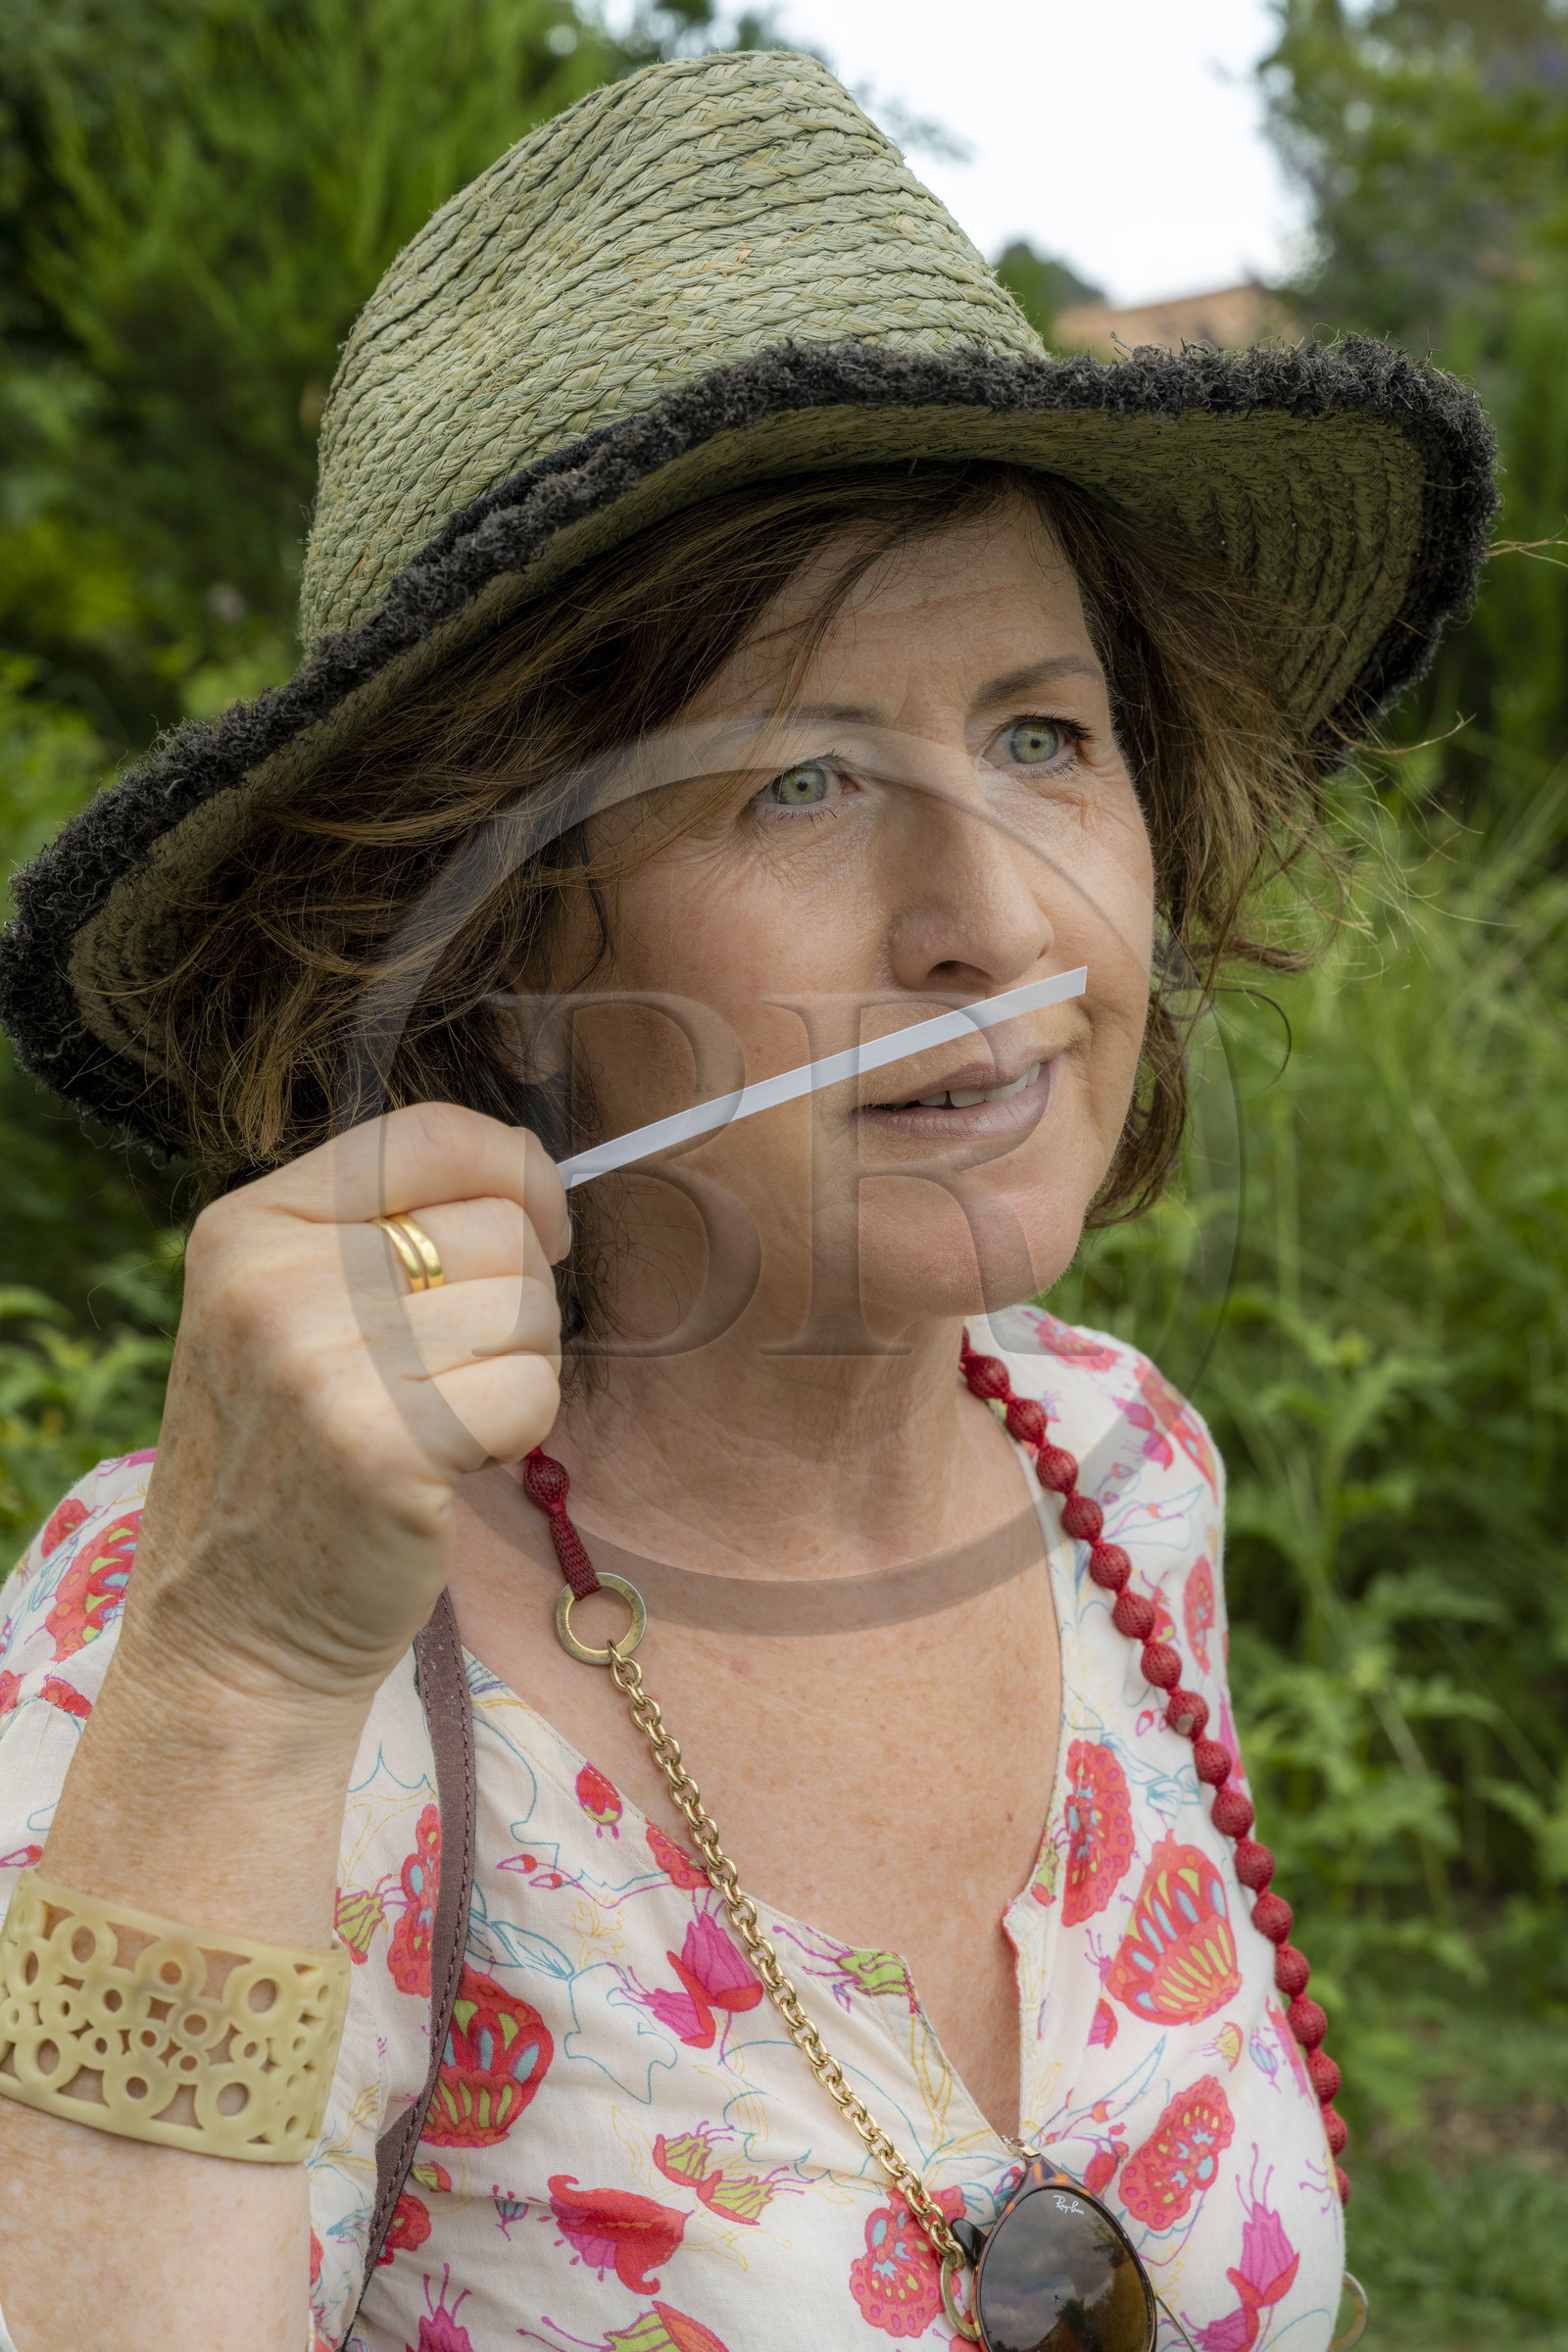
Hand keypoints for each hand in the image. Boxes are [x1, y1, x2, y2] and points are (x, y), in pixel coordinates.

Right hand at [116, 1103, 569, 1716]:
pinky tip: (449, 1465)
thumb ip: (374, 1234)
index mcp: (249, 1224)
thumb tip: (530, 1180)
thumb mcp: (283, 1314)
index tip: (541, 1226)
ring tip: (445, 1420)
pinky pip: (531, 1391)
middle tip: (455, 1373)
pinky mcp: (383, 1444)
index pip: (432, 1133)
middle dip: (517, 1299)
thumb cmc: (290, 1468)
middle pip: (500, 1225)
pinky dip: (518, 1432)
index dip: (518, 1171)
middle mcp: (275, 1277)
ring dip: (520, 1369)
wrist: (233, 1634)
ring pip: (528, 1306)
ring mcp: (322, 1360)